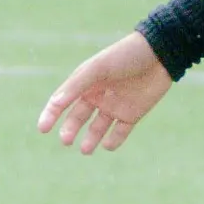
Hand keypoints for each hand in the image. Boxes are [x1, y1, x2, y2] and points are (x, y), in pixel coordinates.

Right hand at [37, 30, 173, 154]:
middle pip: (78, 117)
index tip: (42, 129)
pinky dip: (113, 141)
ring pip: (97, 128)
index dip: (50, 115)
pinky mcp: (132, 114)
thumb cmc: (126, 56)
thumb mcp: (99, 68)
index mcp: (85, 82)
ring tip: (85, 150)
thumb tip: (56, 103)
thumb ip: (77, 85)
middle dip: (70, 129)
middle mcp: (97, 95)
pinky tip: (107, 145)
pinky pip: (119, 132)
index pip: (62, 101)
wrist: (160, 54)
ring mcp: (114, 106)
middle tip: (66, 141)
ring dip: (90, 139)